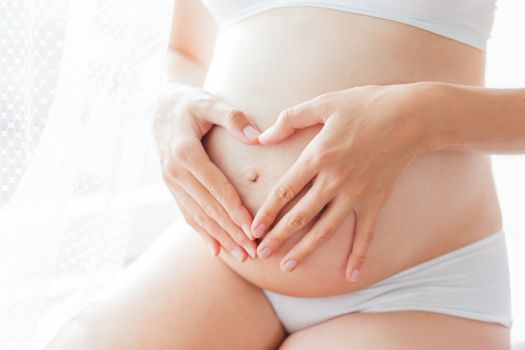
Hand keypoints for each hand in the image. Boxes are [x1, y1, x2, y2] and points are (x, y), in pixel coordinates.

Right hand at [154, 84, 259, 260]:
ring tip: (241, 255)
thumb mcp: (209, 102)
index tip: (252, 228)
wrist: (159, 106)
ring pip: (197, 216)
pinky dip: (202, 233)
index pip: (215, 188)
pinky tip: (216, 250)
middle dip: (231, 231)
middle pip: (207, 208)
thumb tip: (257, 136)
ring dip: (219, 237)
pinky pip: (187, 213)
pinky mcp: (172, 187)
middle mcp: (175, 172)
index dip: (234, 210)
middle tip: (253, 250)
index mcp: (186, 153)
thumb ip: (233, 118)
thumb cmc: (190, 103)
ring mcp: (171, 182)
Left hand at [251, 84, 427, 280]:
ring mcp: (356, 194)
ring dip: (306, 250)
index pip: (284, 192)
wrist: (411, 116)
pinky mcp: (376, 201)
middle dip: (278, 238)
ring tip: (289, 267)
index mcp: (317, 157)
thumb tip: (263, 136)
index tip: (252, 229)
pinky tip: (351, 275)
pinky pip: (366, 234)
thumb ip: (290, 119)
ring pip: (326, 229)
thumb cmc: (365, 105)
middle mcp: (334, 180)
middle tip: (261, 254)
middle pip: (300, 216)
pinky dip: (359, 255)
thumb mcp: (324, 103)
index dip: (266, 213)